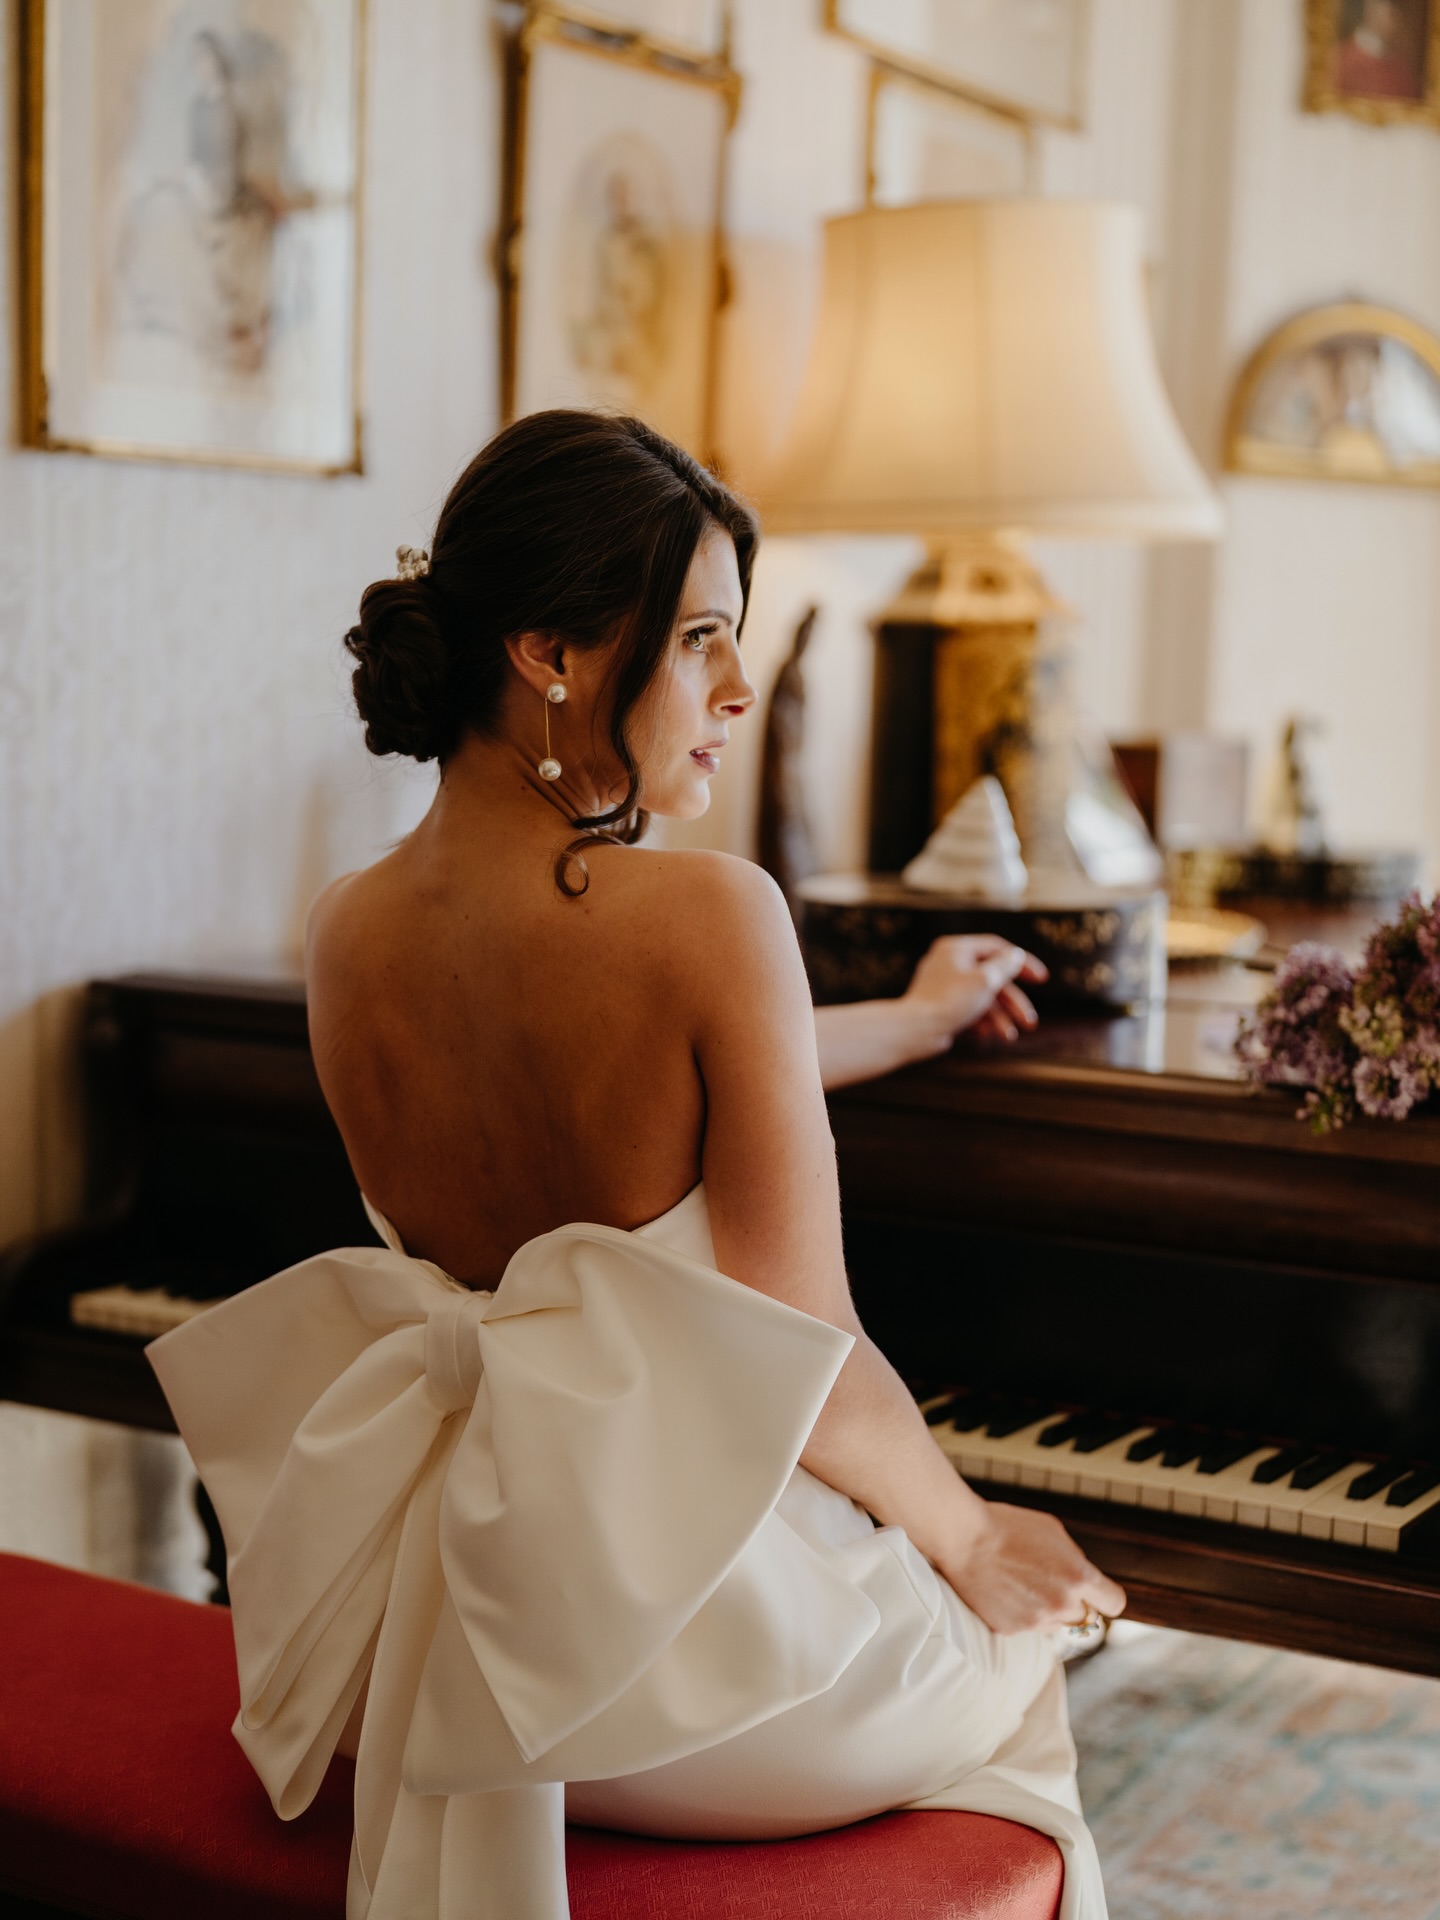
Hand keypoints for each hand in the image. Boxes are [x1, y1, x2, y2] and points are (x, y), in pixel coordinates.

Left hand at [902, 935, 1047, 1047]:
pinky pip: (968, 1011)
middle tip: (1030, 1022)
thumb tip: (1015, 955)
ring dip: (1000, 1018)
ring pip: (981, 999)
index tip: (1041, 979)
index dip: (1022, 963)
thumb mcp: (985, 980)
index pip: (997, 948)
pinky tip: (989, 1037)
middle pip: (992, 979)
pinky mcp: (941, 1007)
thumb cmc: (949, 1002)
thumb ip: (1004, 966)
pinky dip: (981, 1023)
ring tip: (1009, 1037)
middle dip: (1013, 1003)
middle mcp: (949, 964)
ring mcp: (944, 987)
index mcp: (957, 948)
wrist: (915, 1031)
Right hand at [939, 1501, 1126, 1635]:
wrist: (963, 1538)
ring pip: (1055, 1624)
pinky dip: (1021, 1613)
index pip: (1113, 1603)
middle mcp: (1062, 1604)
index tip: (1097, 1593)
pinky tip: (1004, 1591)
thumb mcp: (1053, 1531)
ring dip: (1047, 1610)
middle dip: (1073, 1601)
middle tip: (1049, 1581)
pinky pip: (1027, 1627)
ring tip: (1022, 1583)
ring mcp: (1036, 1621)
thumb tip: (1084, 1580)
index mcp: (1079, 1577)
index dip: (1106, 1597)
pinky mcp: (1012, 1630)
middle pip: (1084, 1617)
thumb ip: (1076, 1560)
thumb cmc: (1008, 1527)